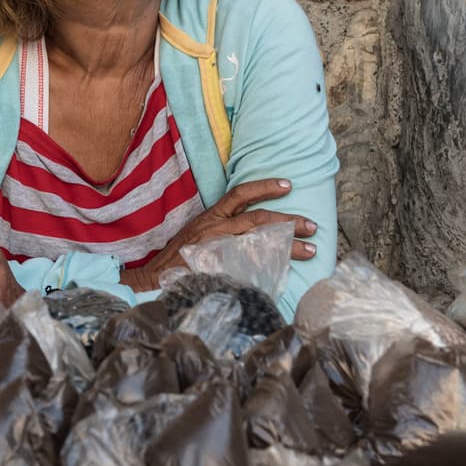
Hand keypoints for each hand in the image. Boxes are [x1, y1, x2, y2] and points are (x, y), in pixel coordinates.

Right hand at [122, 178, 317, 291]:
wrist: (153, 280)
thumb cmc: (179, 259)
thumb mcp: (200, 236)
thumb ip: (224, 232)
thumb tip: (254, 232)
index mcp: (211, 217)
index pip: (240, 194)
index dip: (265, 187)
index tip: (288, 185)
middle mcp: (215, 228)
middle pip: (259, 218)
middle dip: (289, 220)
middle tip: (312, 225)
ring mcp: (217, 248)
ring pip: (260, 241)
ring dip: (289, 245)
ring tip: (310, 249)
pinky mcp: (218, 267)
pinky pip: (248, 265)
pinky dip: (269, 267)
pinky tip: (287, 272)